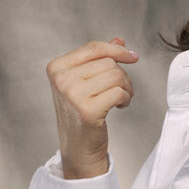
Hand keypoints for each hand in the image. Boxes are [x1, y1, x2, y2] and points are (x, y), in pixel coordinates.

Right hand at [46, 38, 138, 178]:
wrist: (79, 147)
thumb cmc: (82, 113)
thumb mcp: (86, 82)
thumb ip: (99, 60)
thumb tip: (119, 41)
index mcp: (56, 67)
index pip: (93, 48)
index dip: (117, 50)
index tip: (132, 56)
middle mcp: (61, 79)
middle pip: (108, 62)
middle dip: (122, 75)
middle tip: (121, 91)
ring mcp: (72, 94)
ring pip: (116, 75)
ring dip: (125, 88)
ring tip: (120, 100)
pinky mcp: (87, 110)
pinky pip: (119, 92)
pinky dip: (126, 98)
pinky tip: (119, 107)